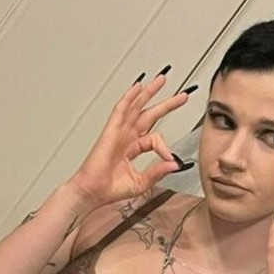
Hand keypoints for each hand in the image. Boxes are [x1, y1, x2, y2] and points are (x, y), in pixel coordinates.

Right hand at [69, 72, 191, 207]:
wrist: (92, 192)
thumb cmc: (109, 189)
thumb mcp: (141, 182)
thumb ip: (157, 171)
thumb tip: (174, 164)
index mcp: (133, 148)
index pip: (155, 139)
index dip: (165, 148)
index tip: (170, 158)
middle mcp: (126, 137)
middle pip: (150, 114)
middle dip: (166, 103)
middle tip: (182, 95)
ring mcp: (119, 132)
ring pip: (136, 106)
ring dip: (149, 92)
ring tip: (162, 80)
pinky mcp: (111, 131)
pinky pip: (120, 110)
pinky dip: (129, 98)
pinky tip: (138, 87)